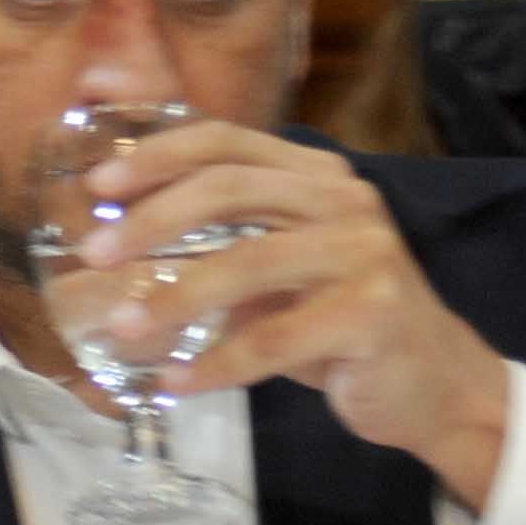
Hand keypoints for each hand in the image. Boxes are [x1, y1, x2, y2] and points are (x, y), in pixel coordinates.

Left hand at [83, 119, 512, 508]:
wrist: (433, 382)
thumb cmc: (338, 319)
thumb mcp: (278, 266)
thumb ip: (218, 241)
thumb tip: (108, 246)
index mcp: (317, 175)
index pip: (226, 142)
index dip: (157, 155)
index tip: (99, 184)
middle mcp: (345, 202)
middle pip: (229, 190)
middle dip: (150, 219)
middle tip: (92, 254)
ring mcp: (366, 254)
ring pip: (247, 263)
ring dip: (172, 298)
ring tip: (119, 327)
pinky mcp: (374, 315)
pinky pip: (274, 340)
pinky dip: (215, 364)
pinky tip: (173, 382)